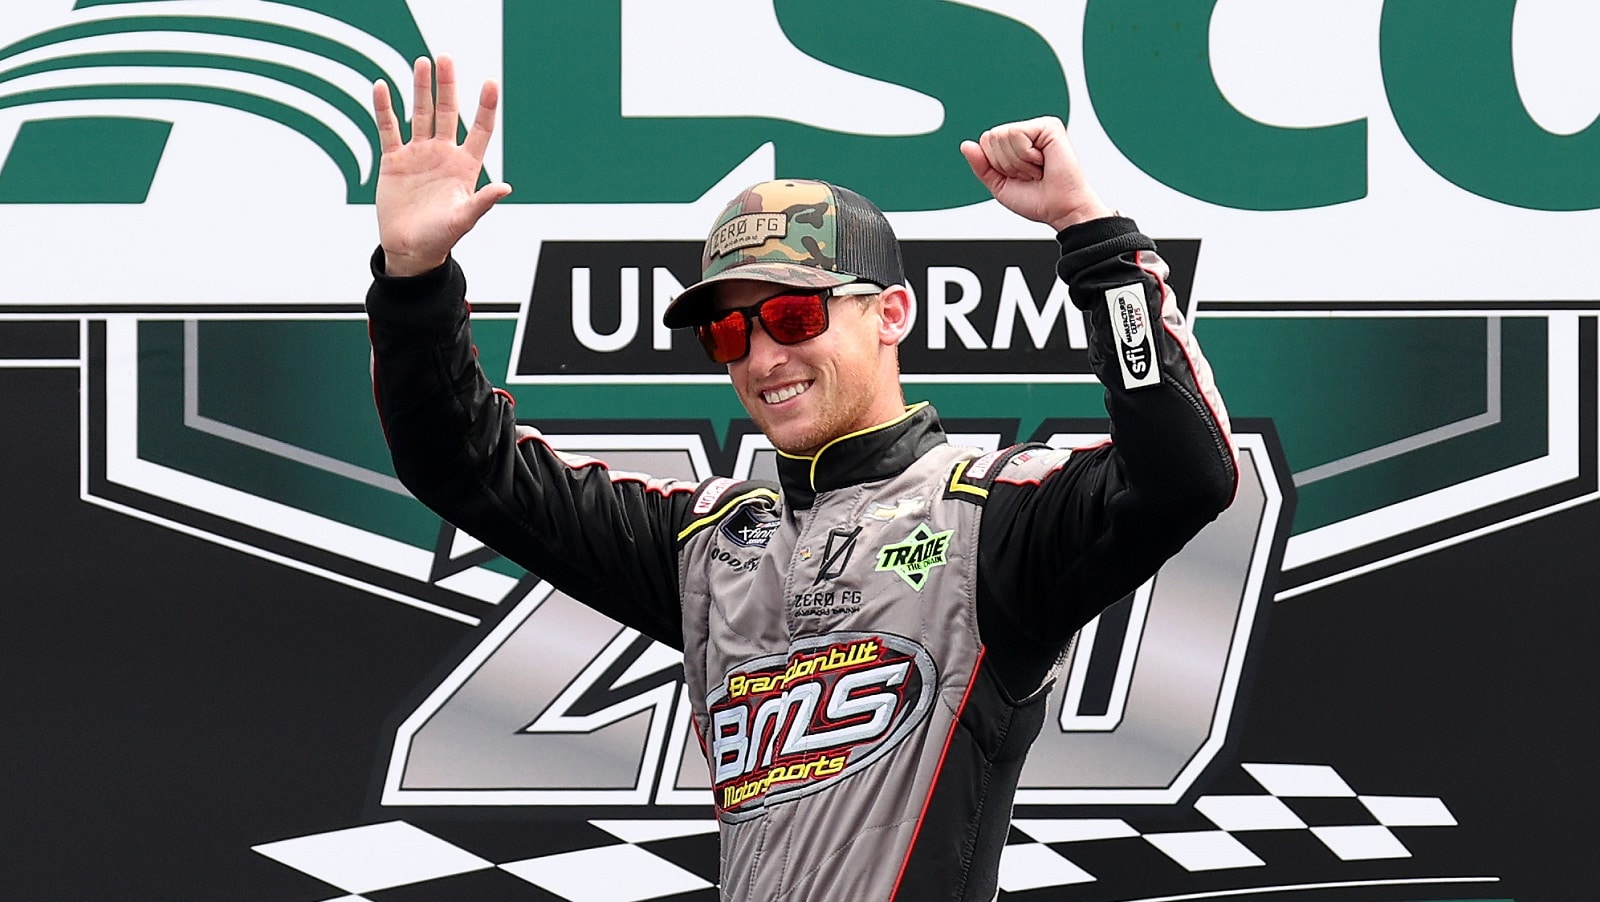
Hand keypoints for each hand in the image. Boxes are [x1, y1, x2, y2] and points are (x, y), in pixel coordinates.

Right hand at [373, 55, 511, 275]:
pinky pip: (388, 129)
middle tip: (445, 58)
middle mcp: (443, 154)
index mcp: (465, 166)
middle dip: (447, 86)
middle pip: (447, 112)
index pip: (479, 130)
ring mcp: (419, 154)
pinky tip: (382, 87)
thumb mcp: (463, 220)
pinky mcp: (394, 160)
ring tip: (421, 63)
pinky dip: (384, 109)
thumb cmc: (441, 238)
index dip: (485, 107)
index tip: (490, 83)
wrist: (409, 248)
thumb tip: (505, 188)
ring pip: (419, 114)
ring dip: (420, 89)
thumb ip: (482, 202)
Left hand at [960, 116, 1112, 231]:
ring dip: (1017, 161)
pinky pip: (1017, 133)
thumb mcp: (999, 185)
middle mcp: (1027, 133)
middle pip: (991, 137)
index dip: (996, 164)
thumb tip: (966, 145)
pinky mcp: (1049, 126)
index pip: (985, 142)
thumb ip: (981, 165)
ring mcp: (1038, 128)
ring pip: (1002, 135)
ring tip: (1036, 169)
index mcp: (1015, 145)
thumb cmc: (1037, 199)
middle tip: (1028, 173)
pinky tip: (1042, 161)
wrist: (1059, 208)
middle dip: (1005, 163)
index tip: (1017, 176)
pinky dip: (1026, 155)